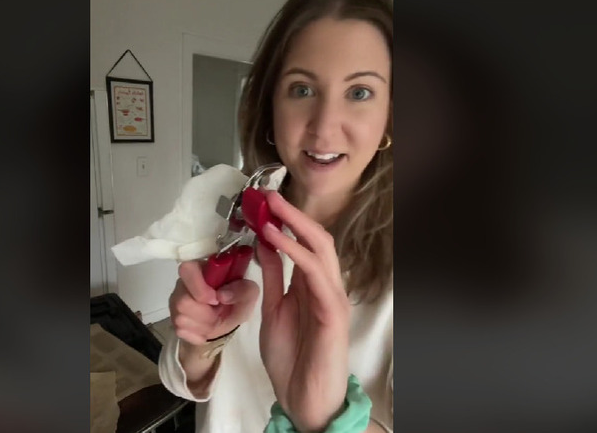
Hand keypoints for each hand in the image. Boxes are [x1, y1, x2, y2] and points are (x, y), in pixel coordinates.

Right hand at [169, 260, 258, 345]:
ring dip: (203, 325)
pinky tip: (205, 329)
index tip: (216, 300)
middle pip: (183, 301)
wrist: (227, 324)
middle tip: (218, 314)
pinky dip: (198, 334)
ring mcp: (175, 301)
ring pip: (181, 318)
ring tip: (214, 321)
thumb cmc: (236, 302)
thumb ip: (243, 289)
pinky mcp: (173, 320)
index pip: (187, 269)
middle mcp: (183, 283)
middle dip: (206, 314)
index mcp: (201, 269)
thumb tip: (222, 295)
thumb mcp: (249, 294)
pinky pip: (181, 331)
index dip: (200, 288)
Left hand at [257, 191, 351, 432]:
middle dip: (293, 215)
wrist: (304, 400)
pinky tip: (276, 239)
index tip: (263, 204)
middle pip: (317, 239)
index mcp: (311, 287)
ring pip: (321, 250)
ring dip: (295, 226)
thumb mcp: (272, 310)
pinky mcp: (333, 312)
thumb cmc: (292, 360)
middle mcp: (325, 287)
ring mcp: (332, 298)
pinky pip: (314, 274)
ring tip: (270, 209)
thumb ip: (272, 278)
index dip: (287, 221)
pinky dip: (294, 252)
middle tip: (268, 196)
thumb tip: (265, 245)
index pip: (305, 244)